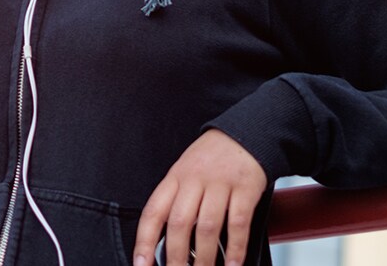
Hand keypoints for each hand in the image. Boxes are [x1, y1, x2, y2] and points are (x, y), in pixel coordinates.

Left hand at [133, 129, 266, 265]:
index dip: (144, 241)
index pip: (153, 212)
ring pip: (207, 226)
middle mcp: (194, 180)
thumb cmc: (210, 160)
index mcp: (174, 179)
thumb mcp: (185, 173)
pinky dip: (235, 248)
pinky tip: (232, 264)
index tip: (141, 264)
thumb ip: (176, 203)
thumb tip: (165, 243)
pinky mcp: (245, 188)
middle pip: (179, 223)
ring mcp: (220, 184)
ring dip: (205, 257)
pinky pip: (238, 223)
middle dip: (175, 256)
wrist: (244, 134)